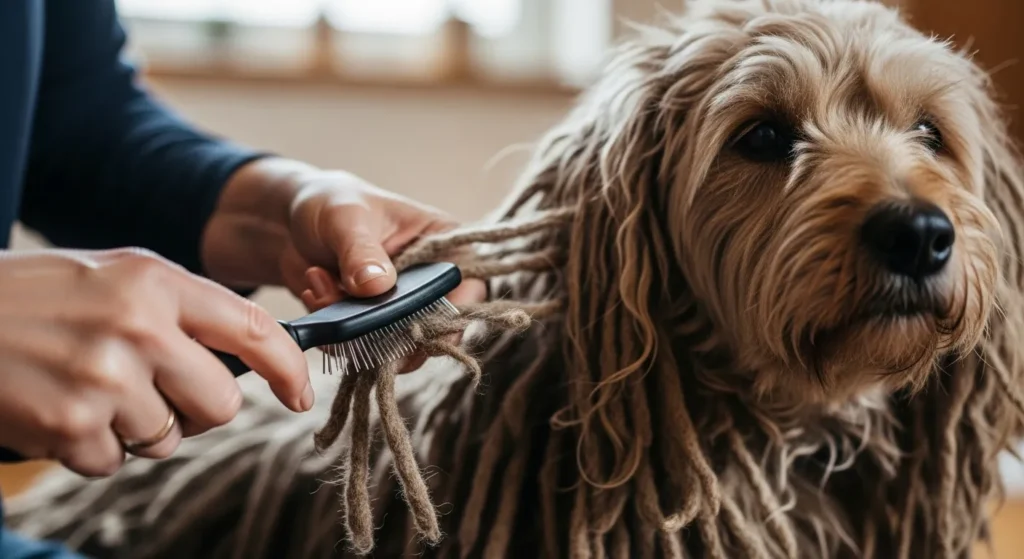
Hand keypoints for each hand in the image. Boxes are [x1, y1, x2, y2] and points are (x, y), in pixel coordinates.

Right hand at [0, 249, 310, 476]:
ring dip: (136, 428)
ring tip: (89, 389)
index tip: (298, 395)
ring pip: (168, 437)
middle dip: (197, 410)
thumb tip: (242, 356)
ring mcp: (105, 378)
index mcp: (155, 282)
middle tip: (156, 392)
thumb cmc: (36, 297)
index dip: (287, 368)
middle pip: (221, 403)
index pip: (251, 329)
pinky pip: (114, 461)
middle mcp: (139, 327)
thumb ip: (179, 308)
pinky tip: (61, 409)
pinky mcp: (70, 425)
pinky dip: (92, 447)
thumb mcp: (115, 276)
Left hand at [201, 158, 485, 326]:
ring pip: (395, 346)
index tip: (413, 325)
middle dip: (386, 327)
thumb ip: (361, 252)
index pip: (469, 289)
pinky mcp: (373, 327)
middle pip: (434, 329)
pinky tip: (315, 292)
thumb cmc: (330, 204)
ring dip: (352, 329)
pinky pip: (363, 350)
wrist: (288, 223)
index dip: (451, 314)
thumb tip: (377, 285)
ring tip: (319, 286)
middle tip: (349, 306)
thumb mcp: (346, 219)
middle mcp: (430, 281)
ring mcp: (402, 308)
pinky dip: (335, 332)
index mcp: (445, 245)